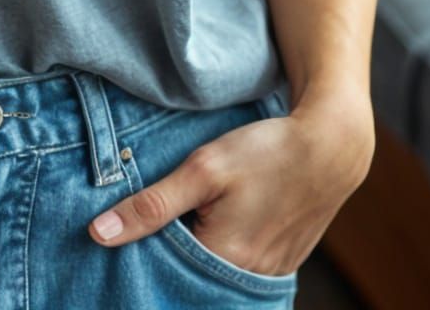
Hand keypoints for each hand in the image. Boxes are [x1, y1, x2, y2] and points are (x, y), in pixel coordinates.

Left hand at [87, 88, 374, 276]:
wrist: (330, 147)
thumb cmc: (266, 152)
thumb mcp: (203, 168)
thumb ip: (151, 205)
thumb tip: (99, 233)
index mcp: (224, 262)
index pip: (163, 278)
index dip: (139, 260)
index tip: (118, 246)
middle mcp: (247, 281)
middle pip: (189, 283)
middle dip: (164, 264)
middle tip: (148, 233)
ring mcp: (268, 277)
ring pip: (213, 279)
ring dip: (193, 260)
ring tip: (182, 227)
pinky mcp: (280, 266)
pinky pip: (238, 274)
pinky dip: (219, 257)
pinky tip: (210, 229)